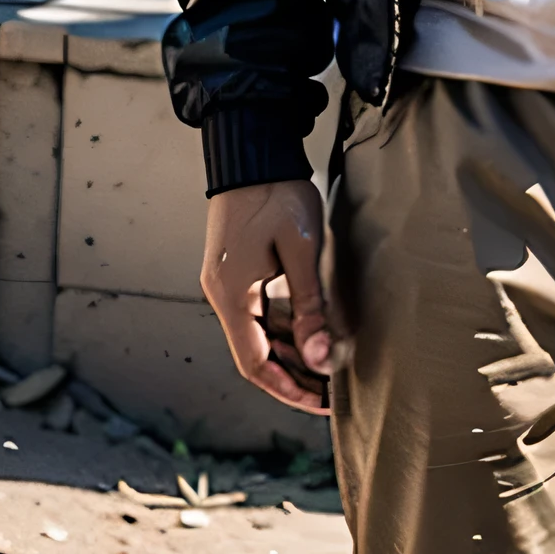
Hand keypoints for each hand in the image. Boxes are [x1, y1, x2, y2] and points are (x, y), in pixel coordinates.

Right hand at [200, 179, 338, 411]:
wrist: (252, 149)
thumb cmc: (277, 194)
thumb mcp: (300, 250)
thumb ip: (309, 306)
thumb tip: (320, 360)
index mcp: (232, 296)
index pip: (256, 364)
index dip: (287, 389)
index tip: (320, 403)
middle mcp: (223, 296)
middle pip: (256, 354)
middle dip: (292, 377)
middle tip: (331, 392)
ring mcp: (228, 283)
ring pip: (259, 334)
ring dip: (290, 354)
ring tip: (326, 368)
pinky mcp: (237, 270)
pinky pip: (260, 313)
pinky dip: (285, 329)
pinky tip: (311, 334)